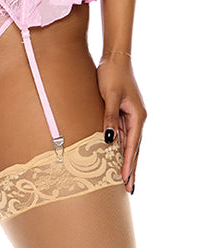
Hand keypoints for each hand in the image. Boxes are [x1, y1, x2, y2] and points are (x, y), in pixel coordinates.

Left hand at [96, 54, 146, 193]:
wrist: (114, 58)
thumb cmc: (112, 75)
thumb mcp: (110, 96)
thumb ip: (110, 117)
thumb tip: (109, 139)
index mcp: (138, 116)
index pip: (133, 145)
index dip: (129, 163)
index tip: (126, 180)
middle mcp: (137, 118)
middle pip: (134, 148)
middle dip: (131, 168)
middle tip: (129, 189)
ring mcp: (131, 116)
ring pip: (129, 143)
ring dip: (126, 160)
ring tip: (124, 179)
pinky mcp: (123, 112)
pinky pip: (123, 134)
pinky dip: (121, 147)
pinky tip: (117, 157)